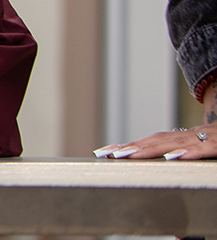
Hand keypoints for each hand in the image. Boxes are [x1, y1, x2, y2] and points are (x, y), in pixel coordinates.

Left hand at [96, 87, 216, 159]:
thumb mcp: (207, 148)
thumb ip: (190, 157)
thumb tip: (171, 179)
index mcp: (189, 137)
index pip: (155, 140)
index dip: (131, 144)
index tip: (106, 151)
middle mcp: (195, 134)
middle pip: (159, 140)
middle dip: (132, 148)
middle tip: (109, 155)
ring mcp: (209, 137)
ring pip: (176, 142)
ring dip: (151, 149)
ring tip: (128, 156)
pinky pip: (206, 148)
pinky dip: (189, 152)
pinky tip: (173, 158)